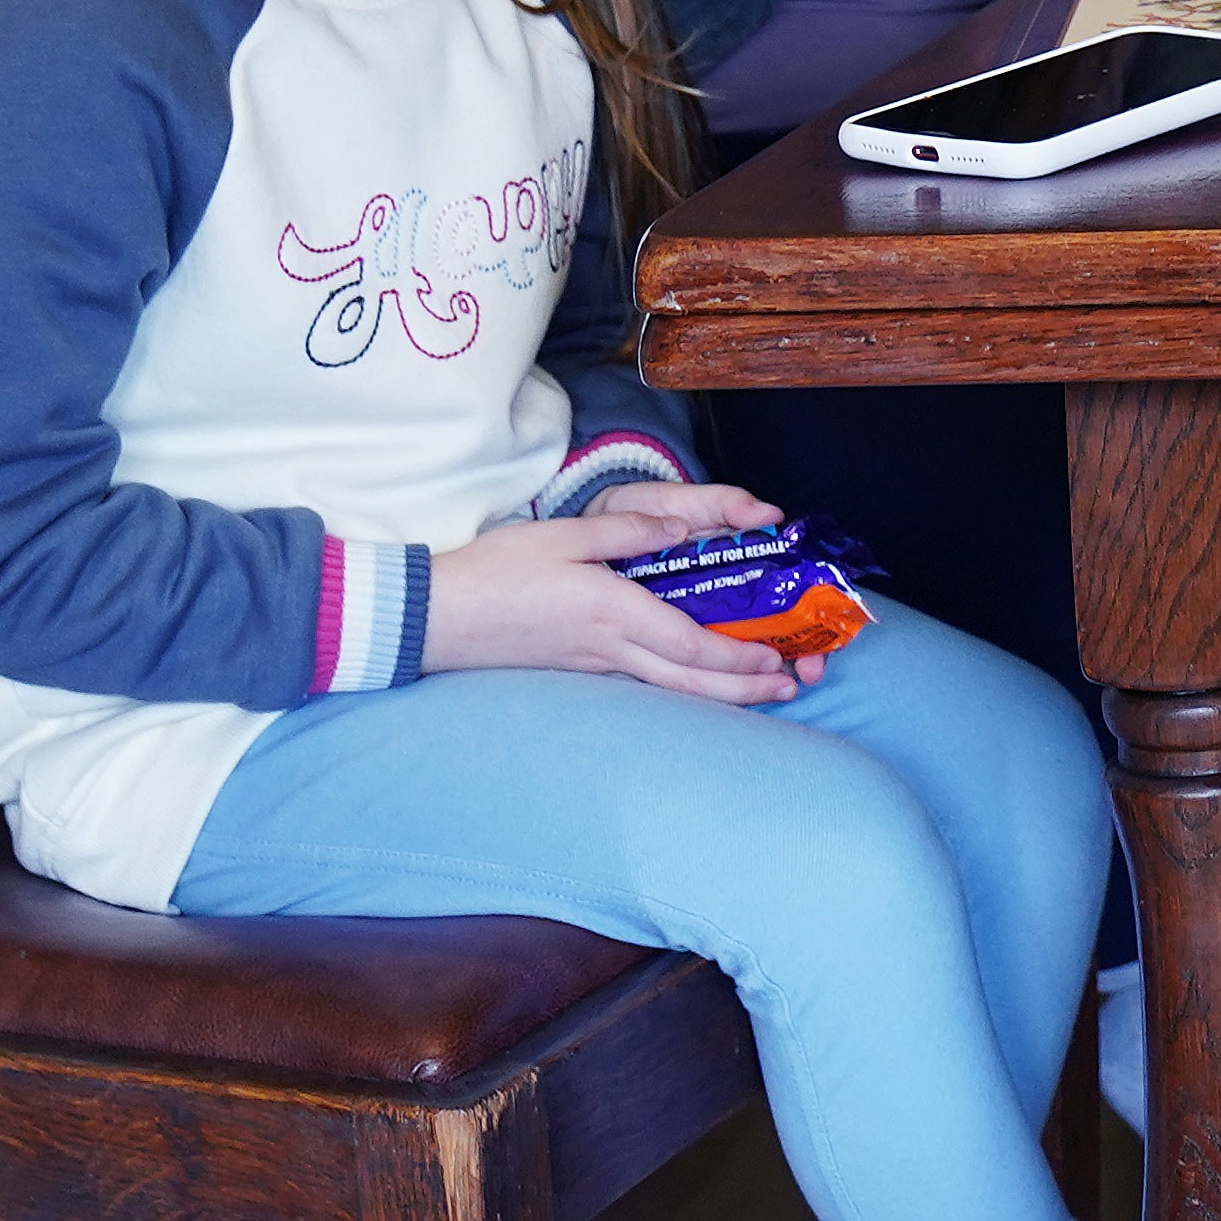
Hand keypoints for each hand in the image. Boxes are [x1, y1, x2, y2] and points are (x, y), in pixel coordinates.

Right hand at [421, 480, 816, 704]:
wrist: (430, 617)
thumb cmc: (493, 572)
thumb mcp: (563, 536)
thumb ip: (626, 531)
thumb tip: (679, 526)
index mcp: (614, 613)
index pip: (693, 645)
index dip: (740, 658)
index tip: (778, 660)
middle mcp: (609, 648)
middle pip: (690, 680)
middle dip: (746, 687)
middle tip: (791, 687)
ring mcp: (591, 665)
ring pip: (669, 689)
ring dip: (720, 694)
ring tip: (760, 694)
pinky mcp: (574, 669)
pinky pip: (641, 685)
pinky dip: (680, 690)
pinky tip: (694, 687)